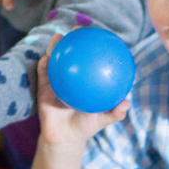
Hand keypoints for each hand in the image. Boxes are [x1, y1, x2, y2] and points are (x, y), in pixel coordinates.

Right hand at [37, 33, 129, 148]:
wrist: (65, 139)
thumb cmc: (85, 126)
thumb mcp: (101, 120)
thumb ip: (113, 112)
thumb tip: (127, 103)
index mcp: (82, 80)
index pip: (87, 59)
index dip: (91, 45)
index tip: (97, 33)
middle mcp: (69, 76)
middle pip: (70, 53)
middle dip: (72, 39)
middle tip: (77, 29)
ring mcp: (54, 80)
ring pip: (54, 59)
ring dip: (54, 47)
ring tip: (58, 38)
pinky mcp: (42, 88)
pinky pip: (42, 74)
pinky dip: (43, 66)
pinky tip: (45, 60)